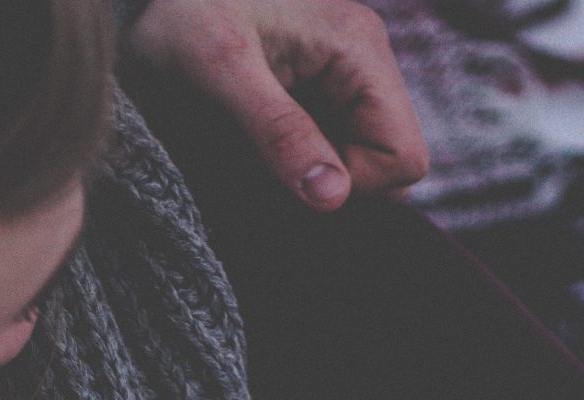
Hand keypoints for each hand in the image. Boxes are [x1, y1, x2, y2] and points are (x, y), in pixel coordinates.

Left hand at [125, 0, 431, 210]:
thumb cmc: (181, 13)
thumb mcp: (220, 70)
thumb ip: (278, 131)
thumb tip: (332, 197)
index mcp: (359, 48)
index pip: (403, 157)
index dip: (354, 186)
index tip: (290, 180)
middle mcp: (364, 60)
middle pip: (387, 163)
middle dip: (332, 183)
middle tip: (266, 170)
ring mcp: (342, 75)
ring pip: (356, 161)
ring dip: (308, 175)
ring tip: (253, 155)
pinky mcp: (316, 88)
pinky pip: (328, 146)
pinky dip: (295, 162)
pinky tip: (253, 148)